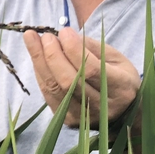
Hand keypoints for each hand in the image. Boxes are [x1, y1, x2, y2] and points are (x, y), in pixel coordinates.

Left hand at [23, 28, 140, 126]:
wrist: (122, 114)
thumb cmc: (118, 78)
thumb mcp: (115, 58)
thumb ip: (91, 47)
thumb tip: (64, 36)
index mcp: (119, 88)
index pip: (91, 69)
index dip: (74, 49)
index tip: (64, 32)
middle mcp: (101, 107)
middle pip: (69, 81)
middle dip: (52, 54)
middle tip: (46, 36)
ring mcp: (83, 117)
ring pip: (55, 89)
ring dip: (39, 61)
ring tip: (32, 39)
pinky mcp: (68, 121)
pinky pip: (48, 94)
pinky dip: (40, 73)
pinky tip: (36, 57)